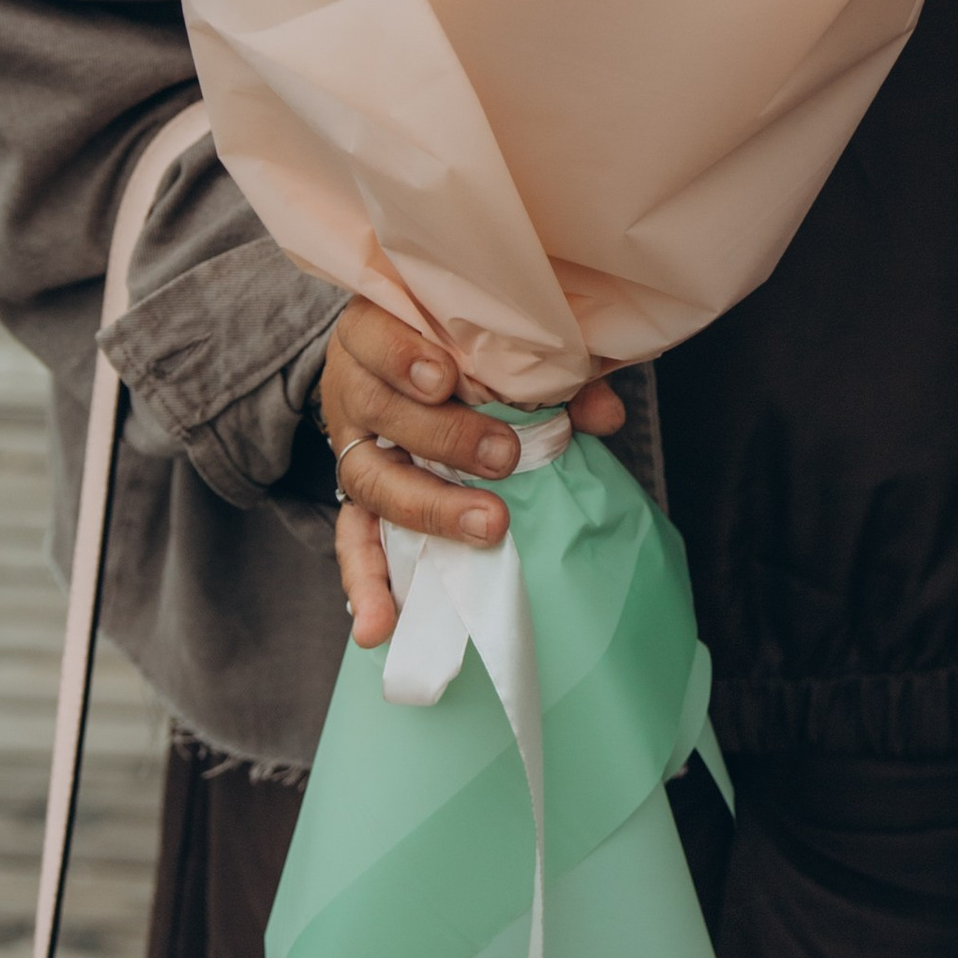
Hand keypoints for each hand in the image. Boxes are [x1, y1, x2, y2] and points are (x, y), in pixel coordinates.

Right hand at [323, 299, 624, 650]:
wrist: (408, 371)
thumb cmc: (459, 350)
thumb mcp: (496, 347)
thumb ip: (550, 373)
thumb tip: (605, 414)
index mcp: (378, 332)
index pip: (374, 334)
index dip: (403, 356)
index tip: (446, 379)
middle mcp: (354, 390)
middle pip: (379, 411)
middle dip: (442, 438)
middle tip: (504, 458)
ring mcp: (351, 451)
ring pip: (368, 479)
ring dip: (428, 509)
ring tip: (486, 528)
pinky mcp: (356, 502)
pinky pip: (353, 545)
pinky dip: (365, 585)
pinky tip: (380, 625)